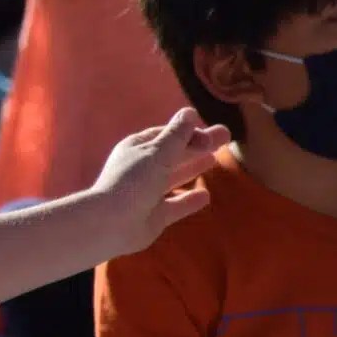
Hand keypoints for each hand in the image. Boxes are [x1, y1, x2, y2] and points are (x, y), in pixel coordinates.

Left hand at [89, 108, 228, 256]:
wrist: (110, 224)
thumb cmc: (132, 181)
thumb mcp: (157, 153)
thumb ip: (176, 135)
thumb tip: (189, 112)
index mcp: (137, 149)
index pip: (165, 135)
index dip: (188, 131)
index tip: (211, 131)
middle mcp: (141, 169)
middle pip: (174, 153)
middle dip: (198, 145)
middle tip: (226, 135)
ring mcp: (148, 193)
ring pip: (174, 177)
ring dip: (193, 167)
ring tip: (214, 159)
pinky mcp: (154, 216)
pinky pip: (176, 205)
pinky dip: (189, 200)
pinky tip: (206, 195)